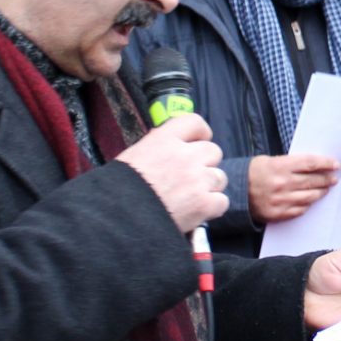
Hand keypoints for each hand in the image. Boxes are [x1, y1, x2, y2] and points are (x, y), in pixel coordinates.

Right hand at [117, 114, 227, 233]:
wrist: (118, 218)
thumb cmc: (119, 189)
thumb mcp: (133, 157)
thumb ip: (156, 149)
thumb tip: (168, 148)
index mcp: (164, 140)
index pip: (195, 122)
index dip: (200, 133)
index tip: (197, 142)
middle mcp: (184, 155)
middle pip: (213, 151)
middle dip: (206, 164)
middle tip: (192, 178)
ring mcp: (197, 180)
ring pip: (220, 177)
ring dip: (210, 187)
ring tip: (192, 198)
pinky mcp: (203, 204)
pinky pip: (222, 201)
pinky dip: (212, 208)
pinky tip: (197, 213)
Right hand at [248, 153, 338, 222]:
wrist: (234, 191)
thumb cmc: (253, 173)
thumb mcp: (270, 160)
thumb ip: (290, 164)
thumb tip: (313, 166)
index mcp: (280, 166)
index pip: (310, 163)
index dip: (326, 164)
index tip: (335, 165)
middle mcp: (282, 183)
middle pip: (313, 181)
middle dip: (326, 179)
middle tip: (334, 178)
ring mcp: (281, 200)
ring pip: (310, 197)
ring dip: (321, 192)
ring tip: (326, 189)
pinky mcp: (278, 213)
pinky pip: (300, 210)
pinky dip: (307, 204)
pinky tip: (311, 200)